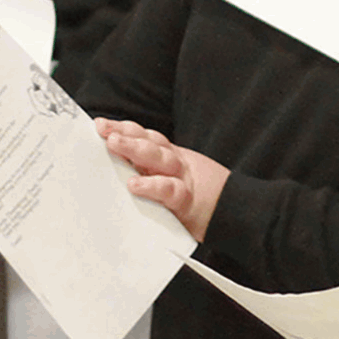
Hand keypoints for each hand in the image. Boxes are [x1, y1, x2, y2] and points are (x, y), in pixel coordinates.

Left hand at [96, 118, 229, 240]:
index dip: (125, 129)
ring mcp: (184, 180)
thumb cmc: (200, 203)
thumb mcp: (175, 184)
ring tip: (114, 143)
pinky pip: (170, 191)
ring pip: (160, 158)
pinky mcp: (188, 202)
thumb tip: (115, 175)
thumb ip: (151, 176)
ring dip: (136, 149)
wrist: (237, 214)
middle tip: (103, 128)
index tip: (101, 124)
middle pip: (151, 143)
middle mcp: (177, 164)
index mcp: (172, 159)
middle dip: (127, 133)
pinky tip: (135, 185)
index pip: (147, 138)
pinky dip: (153, 186)